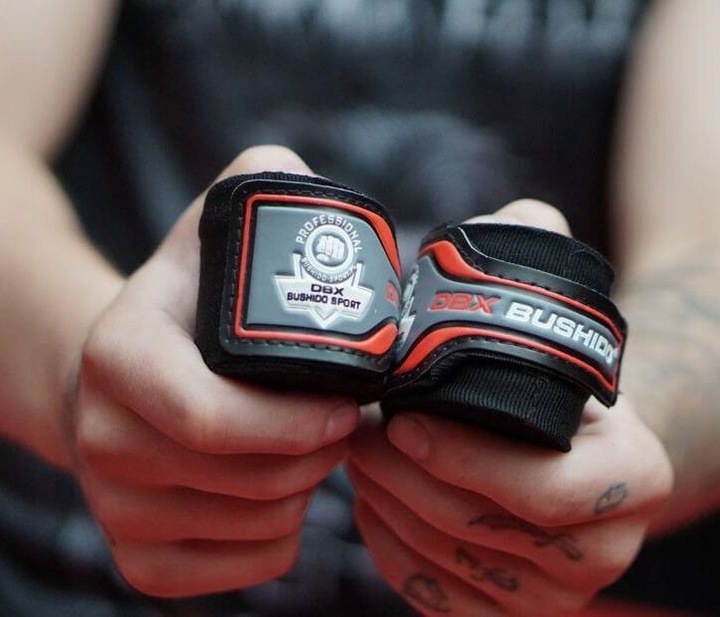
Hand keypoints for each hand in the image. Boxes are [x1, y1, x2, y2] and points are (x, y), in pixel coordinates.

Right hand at [67, 146, 359, 596]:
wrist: (120, 368)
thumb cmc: (187, 298)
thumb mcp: (215, 228)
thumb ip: (264, 188)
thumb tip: (315, 194)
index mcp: (118, 356)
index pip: (210, 415)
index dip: (295, 422)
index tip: (350, 405)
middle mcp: (101, 438)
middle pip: (245, 479)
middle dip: (317, 453)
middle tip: (342, 421)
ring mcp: (115, 507)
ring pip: (253, 526)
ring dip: (304, 491)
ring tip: (310, 446)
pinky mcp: (138, 555)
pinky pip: (240, 568)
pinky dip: (280, 539)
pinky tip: (281, 494)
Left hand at [348, 201, 672, 615]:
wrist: (576, 441)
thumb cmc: (554, 370)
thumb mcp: (558, 307)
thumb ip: (538, 253)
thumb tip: (507, 222)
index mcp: (633, 476)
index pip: (544, 489)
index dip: (461, 456)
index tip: (399, 417)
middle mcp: (604, 547)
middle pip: (475, 528)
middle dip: (398, 475)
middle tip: (354, 427)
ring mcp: (553, 592)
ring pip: (442, 563)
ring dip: (383, 506)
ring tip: (354, 452)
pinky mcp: (506, 611)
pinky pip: (429, 593)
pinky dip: (387, 547)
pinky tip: (372, 500)